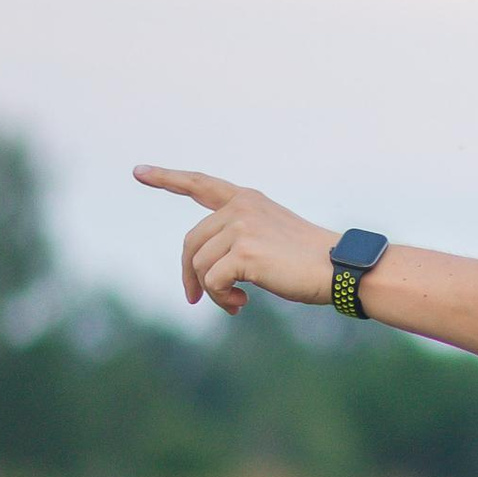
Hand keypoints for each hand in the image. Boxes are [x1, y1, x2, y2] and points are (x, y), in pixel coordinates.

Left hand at [134, 165, 335, 314]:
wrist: (339, 270)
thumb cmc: (309, 263)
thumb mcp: (270, 239)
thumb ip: (237, 241)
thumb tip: (204, 277)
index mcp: (248, 200)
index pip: (200, 184)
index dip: (167, 178)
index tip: (139, 172)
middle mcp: (241, 208)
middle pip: (190, 242)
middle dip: (189, 275)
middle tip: (196, 300)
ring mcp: (242, 227)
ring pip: (199, 265)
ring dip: (211, 292)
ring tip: (235, 304)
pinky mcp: (244, 252)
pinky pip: (212, 282)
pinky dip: (220, 299)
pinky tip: (241, 304)